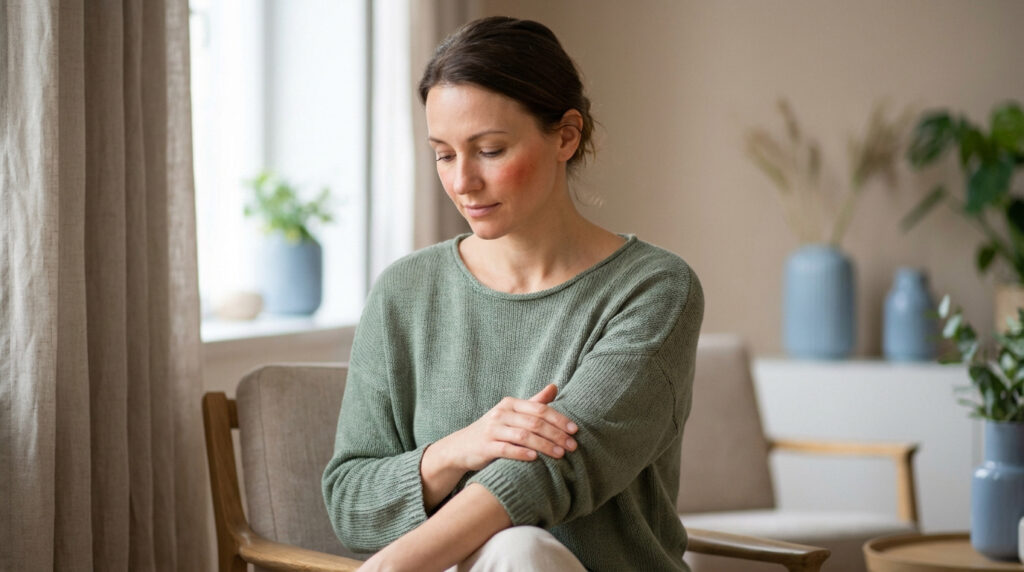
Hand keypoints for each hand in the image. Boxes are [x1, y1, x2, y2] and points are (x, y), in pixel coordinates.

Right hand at [440, 384, 578, 470]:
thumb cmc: (494, 430)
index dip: (559, 419)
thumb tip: (554, 386)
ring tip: (560, 454)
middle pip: (534, 422)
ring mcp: (492, 430)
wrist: (461, 447)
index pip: (539, 409)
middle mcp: (501, 414)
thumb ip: (533, 402)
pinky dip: (522, 453)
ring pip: (523, 436)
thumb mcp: (512, 414)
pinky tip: (535, 458)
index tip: (575, 430)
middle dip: (556, 434)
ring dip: (544, 445)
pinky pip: (506, 449)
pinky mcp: (485, 447)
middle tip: (572, 446)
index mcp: (510, 404)